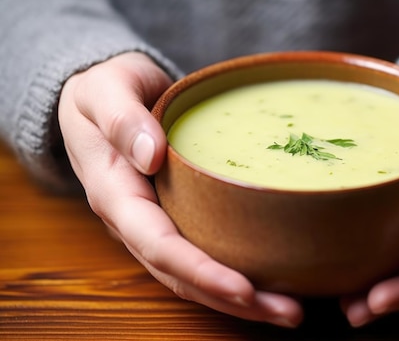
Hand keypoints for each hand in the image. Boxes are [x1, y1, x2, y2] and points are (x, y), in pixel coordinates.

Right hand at [58, 52, 302, 327]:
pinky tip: (272, 280)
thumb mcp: (104, 91)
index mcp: (116, 195)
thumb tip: (151, 155)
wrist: (103, 98)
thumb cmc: (103, 91)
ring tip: (291, 309)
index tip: (244, 288)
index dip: (200, 271)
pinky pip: (204, 255)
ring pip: (195, 276)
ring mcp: (156, 223)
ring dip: (242, 300)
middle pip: (183, 275)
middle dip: (234, 300)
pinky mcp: (177, 217)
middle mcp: (136, 221)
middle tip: (291, 312)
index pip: (159, 246)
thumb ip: (123, 119)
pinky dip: (235, 275)